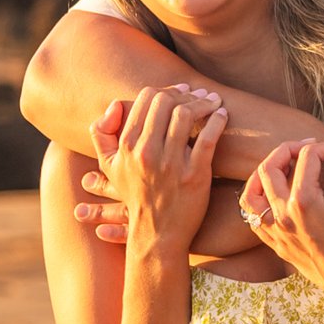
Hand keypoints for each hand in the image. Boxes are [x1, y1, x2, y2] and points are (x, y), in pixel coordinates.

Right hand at [105, 86, 226, 259]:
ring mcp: (171, 164)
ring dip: (203, 103)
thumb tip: (114, 104)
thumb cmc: (136, 194)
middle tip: (198, 95)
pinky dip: (217, 121)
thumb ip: (102, 134)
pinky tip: (222, 115)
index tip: (180, 92)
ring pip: (187, 115)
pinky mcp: (195, 174)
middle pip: (167, 102)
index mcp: (127, 146)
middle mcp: (147, 153)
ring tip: (212, 103)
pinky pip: (208, 137)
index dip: (166, 90)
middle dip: (186, 94)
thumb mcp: (109, 167)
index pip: (147, 98)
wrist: (157, 233)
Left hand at [241, 140, 323, 318]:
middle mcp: (282, 217)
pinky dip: (259, 201)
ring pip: (250, 195)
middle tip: (309, 146)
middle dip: (289, 149)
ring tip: (282, 166)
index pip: (308, 157)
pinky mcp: (277, 246)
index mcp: (303, 202)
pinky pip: (253, 219)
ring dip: (262, 174)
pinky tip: (277, 196)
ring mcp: (276, 233)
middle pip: (269, 168)